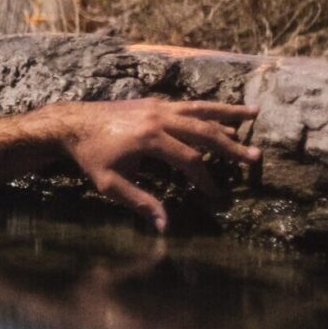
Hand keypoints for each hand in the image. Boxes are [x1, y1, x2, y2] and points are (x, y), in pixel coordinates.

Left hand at [41, 98, 258, 232]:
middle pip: (204, 132)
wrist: (71, 124)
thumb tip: (165, 226)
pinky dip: (209, 107)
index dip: (205, 179)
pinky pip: (188, 105)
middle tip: (256, 158)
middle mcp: (158, 118)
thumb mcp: (110, 184)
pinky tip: (225, 112)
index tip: (216, 195)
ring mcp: (157, 107)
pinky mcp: (154, 103)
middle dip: (231, 146)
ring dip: (229, 112)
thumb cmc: (90, 156)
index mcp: (149, 139)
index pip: (190, 160)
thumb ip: (140, 202)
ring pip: (200, 109)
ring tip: (256, 113)